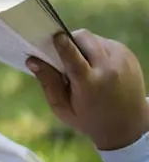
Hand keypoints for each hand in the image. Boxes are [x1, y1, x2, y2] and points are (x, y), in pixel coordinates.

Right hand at [28, 30, 148, 150]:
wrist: (129, 125)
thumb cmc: (89, 119)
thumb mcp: (62, 108)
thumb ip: (48, 82)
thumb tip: (32, 60)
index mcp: (89, 84)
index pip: (73, 56)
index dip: (62, 44)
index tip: (54, 36)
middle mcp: (109, 69)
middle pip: (84, 38)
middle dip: (70, 41)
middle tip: (65, 56)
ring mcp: (122, 60)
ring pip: (94, 38)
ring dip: (83, 47)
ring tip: (84, 65)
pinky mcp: (129, 56)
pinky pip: (105, 43)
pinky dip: (97, 50)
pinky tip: (97, 67)